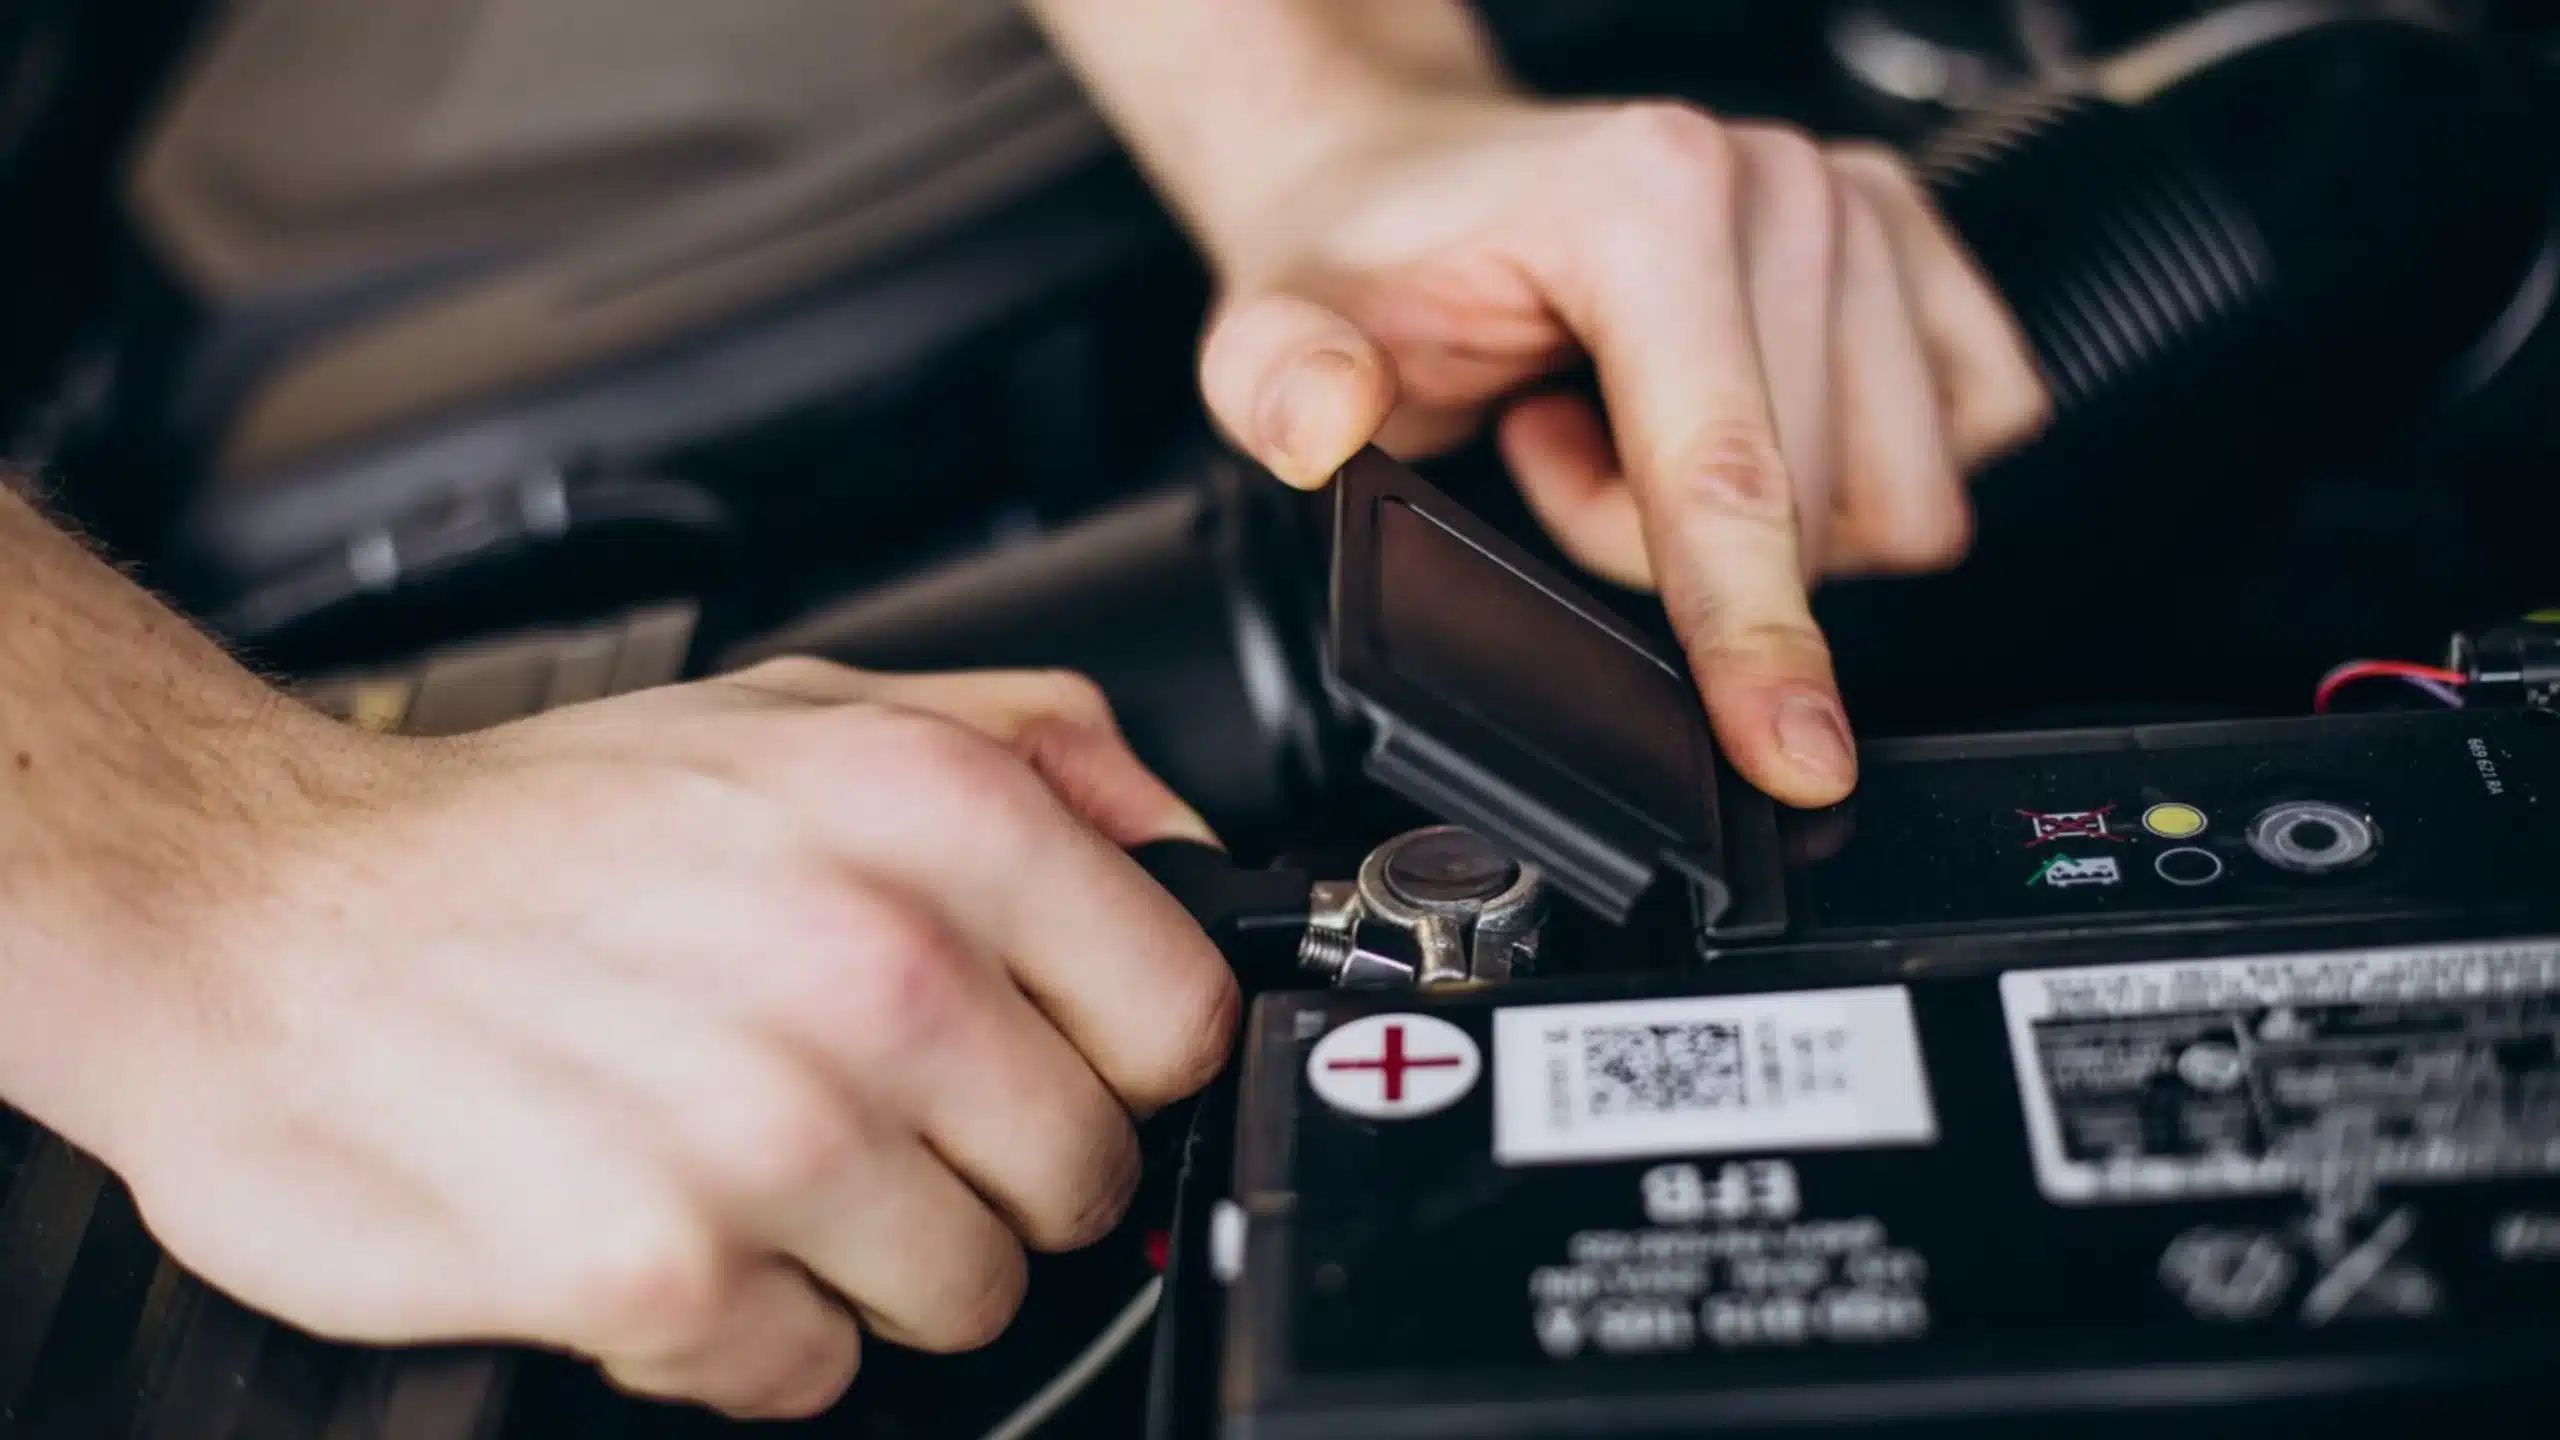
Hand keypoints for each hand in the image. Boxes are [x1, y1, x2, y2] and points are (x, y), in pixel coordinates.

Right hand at [83, 660, 1232, 1419]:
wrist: (251, 910)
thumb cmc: (529, 830)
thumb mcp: (801, 706)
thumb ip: (1033, 747)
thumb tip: (1185, 844)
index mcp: (933, 815)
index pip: (1183, 1018)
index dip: (1117, 1057)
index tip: (1047, 1058)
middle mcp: (873, 965)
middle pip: (1086, 1176)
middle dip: (994, 1169)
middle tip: (869, 1115)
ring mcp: (772, 1128)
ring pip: (971, 1295)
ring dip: (872, 1258)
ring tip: (751, 1162)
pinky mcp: (660, 1269)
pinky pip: (813, 1373)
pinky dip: (747, 1329)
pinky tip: (668, 1222)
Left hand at [1195, 98, 2048, 805]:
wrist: (1409, 175)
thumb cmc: (1370, 257)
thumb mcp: (1276, 326)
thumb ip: (1281, 381)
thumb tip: (1324, 420)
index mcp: (1648, 199)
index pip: (1729, 476)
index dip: (1757, 639)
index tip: (1797, 758)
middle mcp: (1778, 185)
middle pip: (1814, 515)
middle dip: (1669, 546)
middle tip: (1553, 452)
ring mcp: (1860, 204)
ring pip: (1893, 499)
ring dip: (1756, 518)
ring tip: (1624, 430)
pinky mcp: (1915, 245)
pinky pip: (1964, 441)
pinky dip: (1843, 478)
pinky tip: (1723, 418)